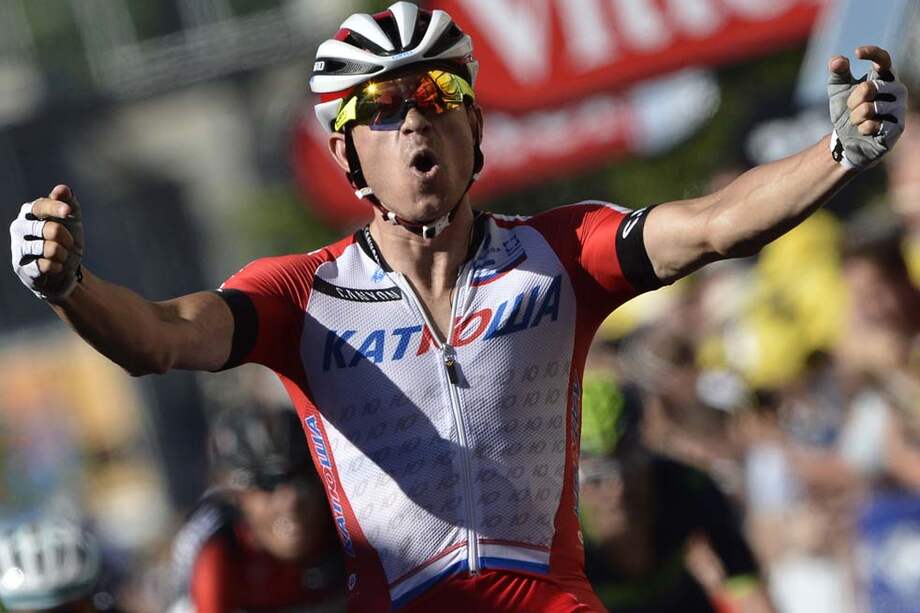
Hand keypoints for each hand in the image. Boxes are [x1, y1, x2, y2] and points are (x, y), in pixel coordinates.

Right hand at [9, 184, 84, 300]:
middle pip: (49, 229)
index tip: (68, 212)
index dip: (55, 208)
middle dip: (67, 238)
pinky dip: (57, 267)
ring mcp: (18, 247)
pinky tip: (55, 267)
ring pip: (49, 248)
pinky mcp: (21, 267)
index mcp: (29, 212)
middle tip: (69, 243)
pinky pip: (46, 265)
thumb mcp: (72, 221)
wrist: (65, 270)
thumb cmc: (66, 240)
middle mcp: (18, 227)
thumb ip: (69, 203)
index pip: (40, 206)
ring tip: (61, 255)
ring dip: (63, 254)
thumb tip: (61, 189)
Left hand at [828, 45, 907, 169]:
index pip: (884, 60)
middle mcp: (897, 90)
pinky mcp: (897, 128)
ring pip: (868, 108)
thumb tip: (837, 60)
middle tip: (853, 109)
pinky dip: (861, 129)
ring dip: (855, 117)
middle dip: (852, 101)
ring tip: (858, 121)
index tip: (857, 53)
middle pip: (868, 87)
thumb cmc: (846, 111)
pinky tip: (865, 131)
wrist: (848, 140)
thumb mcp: (838, 90)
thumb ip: (837, 72)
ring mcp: (899, 109)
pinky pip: (871, 125)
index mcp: (885, 77)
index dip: (872, 53)